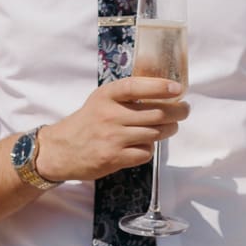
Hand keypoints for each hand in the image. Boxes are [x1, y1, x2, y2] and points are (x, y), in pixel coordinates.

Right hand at [36, 77, 188, 183]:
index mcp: (106, 96)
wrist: (61, 149)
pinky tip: (144, 144)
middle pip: (155, 113)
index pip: (136, 86)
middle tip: (184, 110)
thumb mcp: (101, 100)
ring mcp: (112, 138)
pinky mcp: (113, 158)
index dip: (159, 87)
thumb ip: (126, 95)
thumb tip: (165, 91)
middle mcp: (109, 115)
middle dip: (177, 112)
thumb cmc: (88, 122)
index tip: (177, 89)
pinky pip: (145, 153)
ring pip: (154, 133)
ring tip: (170, 127)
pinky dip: (149, 149)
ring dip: (168, 130)